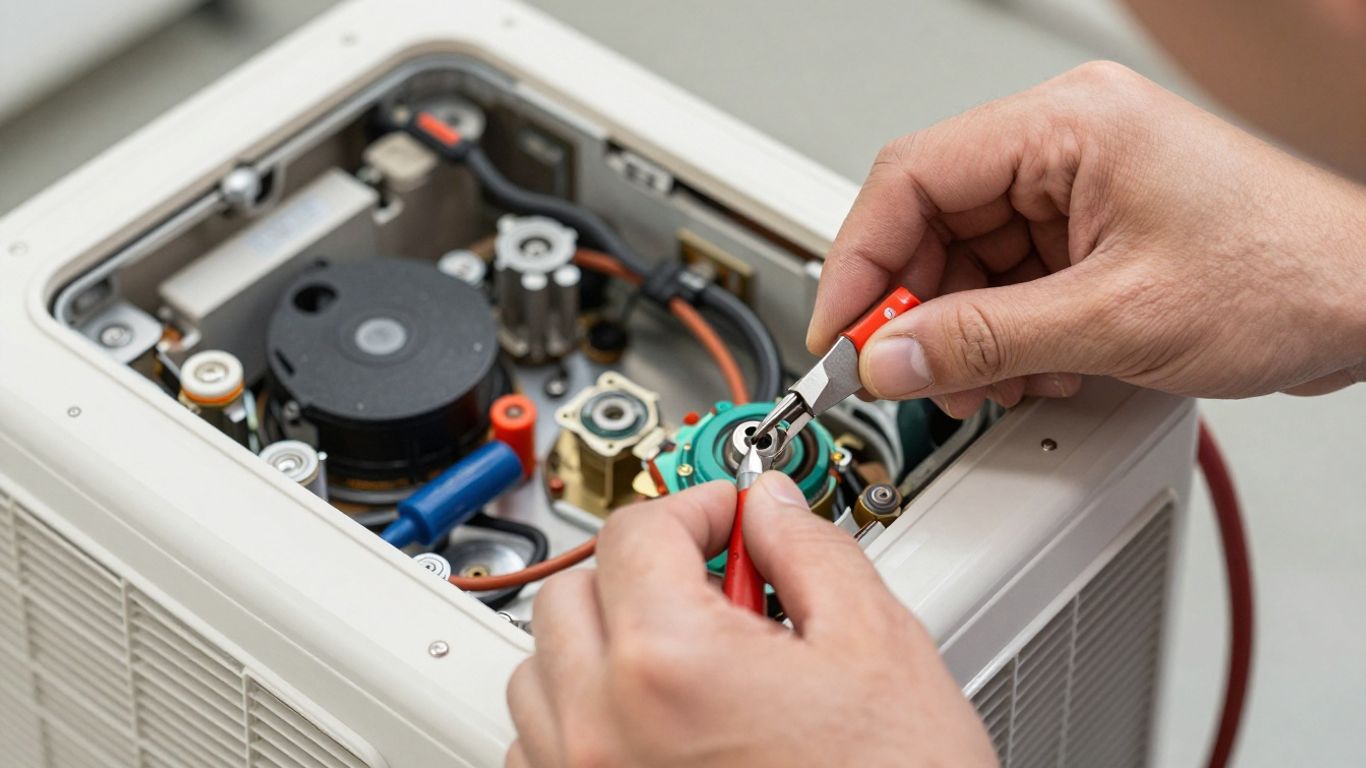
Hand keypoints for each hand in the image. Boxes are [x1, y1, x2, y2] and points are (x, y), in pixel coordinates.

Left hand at [506, 477, 997, 767]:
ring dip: (599, 643)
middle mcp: (603, 728)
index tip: (726, 518)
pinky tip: (650, 721)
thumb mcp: (877, 646)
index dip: (694, 507)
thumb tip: (771, 508)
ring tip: (680, 656)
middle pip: (573, 593)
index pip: (638, 532)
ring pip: (539, 670)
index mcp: (670, 664)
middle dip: (641, 571)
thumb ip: (810, 551)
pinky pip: (539, 747)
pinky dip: (579, 718)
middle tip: (710, 584)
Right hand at [809, 61, 1365, 417]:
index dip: (861, 260)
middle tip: (909, 374)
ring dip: (965, 334)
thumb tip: (890, 358)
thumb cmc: (1286, 273)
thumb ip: (983, 341)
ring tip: (988, 385)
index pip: (912, 176)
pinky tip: (1037, 368)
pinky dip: (1006, 336)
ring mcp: (1078, 188)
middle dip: (919, 310)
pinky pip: (1011, 282)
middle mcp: (1065, 144)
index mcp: (1066, 126)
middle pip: (934, 222)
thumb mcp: (1114, 319)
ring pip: (969, 260)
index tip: (839, 330)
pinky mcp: (1092, 231)